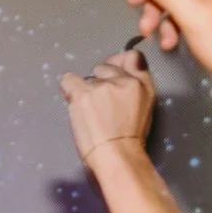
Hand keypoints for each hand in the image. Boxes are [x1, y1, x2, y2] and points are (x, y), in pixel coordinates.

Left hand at [57, 49, 155, 165]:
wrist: (116, 155)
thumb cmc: (129, 139)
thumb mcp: (142, 107)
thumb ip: (134, 86)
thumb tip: (119, 68)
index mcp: (142, 84)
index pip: (131, 57)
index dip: (117, 63)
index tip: (109, 75)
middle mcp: (124, 80)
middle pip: (104, 67)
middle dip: (100, 81)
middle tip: (98, 103)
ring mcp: (102, 86)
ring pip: (87, 77)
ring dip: (85, 90)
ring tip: (88, 111)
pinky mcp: (83, 94)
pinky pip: (69, 80)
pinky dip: (69, 90)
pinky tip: (74, 103)